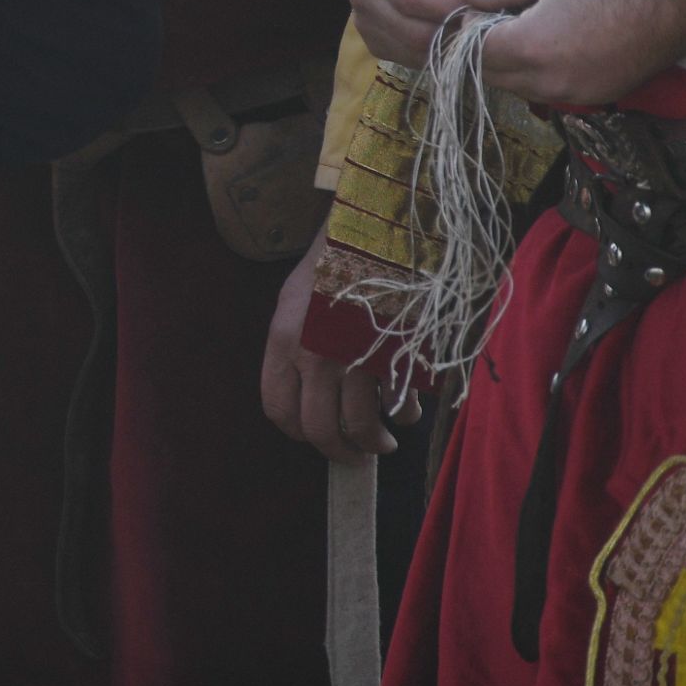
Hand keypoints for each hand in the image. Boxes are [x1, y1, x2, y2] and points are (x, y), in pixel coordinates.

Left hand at [259, 243, 392, 463]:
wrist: (377, 230)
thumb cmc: (333, 264)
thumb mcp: (293, 302)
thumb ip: (292, 349)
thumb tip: (304, 397)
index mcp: (285, 341)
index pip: (279, 409)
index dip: (297, 433)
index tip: (314, 437)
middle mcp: (317, 356)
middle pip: (321, 430)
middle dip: (339, 452)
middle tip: (354, 454)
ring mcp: (360, 359)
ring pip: (364, 428)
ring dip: (375, 443)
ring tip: (383, 439)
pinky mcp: (400, 358)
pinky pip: (403, 406)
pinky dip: (406, 414)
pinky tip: (405, 406)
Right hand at [354, 0, 489, 67]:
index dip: (450, 10)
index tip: (482, 10)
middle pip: (410, 31)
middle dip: (452, 33)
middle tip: (482, 26)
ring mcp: (362, 20)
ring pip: (410, 50)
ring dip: (446, 47)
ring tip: (468, 30)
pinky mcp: (373, 40)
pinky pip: (407, 59)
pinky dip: (434, 55)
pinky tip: (451, 37)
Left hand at [460, 0, 685, 105]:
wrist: (676, 2)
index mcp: (530, 47)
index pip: (471, 51)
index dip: (457, 33)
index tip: (454, 14)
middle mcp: (548, 80)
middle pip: (489, 74)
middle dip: (472, 52)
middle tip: (471, 24)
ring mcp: (573, 93)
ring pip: (515, 87)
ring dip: (501, 65)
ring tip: (502, 33)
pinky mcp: (594, 97)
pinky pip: (545, 91)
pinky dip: (529, 74)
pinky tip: (534, 48)